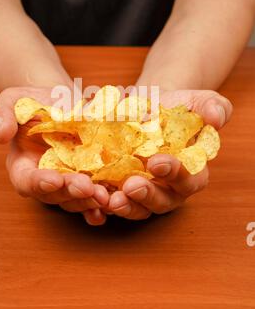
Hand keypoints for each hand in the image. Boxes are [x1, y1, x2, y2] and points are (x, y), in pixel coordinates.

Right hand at [0, 87, 108, 225]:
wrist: (63, 102)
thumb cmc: (34, 102)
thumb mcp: (13, 101)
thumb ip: (1, 115)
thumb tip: (1, 134)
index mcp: (23, 166)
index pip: (27, 181)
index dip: (39, 183)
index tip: (54, 179)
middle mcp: (46, 181)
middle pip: (55, 196)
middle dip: (71, 193)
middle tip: (86, 187)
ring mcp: (69, 183)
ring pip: (77, 200)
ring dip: (90, 201)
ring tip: (103, 195)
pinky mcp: (90, 180)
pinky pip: (95, 197)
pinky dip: (103, 203)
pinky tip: (113, 203)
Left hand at [108, 89, 232, 219]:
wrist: (149, 107)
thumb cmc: (178, 107)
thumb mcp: (199, 101)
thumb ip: (212, 107)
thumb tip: (215, 118)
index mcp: (193, 172)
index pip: (189, 180)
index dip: (175, 174)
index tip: (157, 162)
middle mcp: (169, 189)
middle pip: (161, 201)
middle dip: (146, 195)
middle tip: (131, 186)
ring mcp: (143, 193)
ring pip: (136, 208)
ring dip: (124, 206)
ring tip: (110, 199)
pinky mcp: (120, 190)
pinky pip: (112, 201)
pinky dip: (102, 203)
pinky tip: (92, 196)